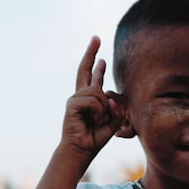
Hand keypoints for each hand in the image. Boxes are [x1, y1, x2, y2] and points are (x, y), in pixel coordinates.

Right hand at [61, 36, 124, 159]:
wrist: (82, 150)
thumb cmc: (95, 137)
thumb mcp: (113, 122)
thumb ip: (116, 108)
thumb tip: (111, 95)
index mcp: (89, 99)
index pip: (92, 77)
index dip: (96, 65)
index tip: (100, 56)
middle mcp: (80, 96)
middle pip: (84, 69)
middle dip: (91, 53)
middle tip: (96, 38)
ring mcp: (75, 99)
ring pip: (97, 91)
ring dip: (104, 107)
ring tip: (100, 120)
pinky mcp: (72, 105)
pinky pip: (94, 101)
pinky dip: (100, 112)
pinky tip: (96, 120)